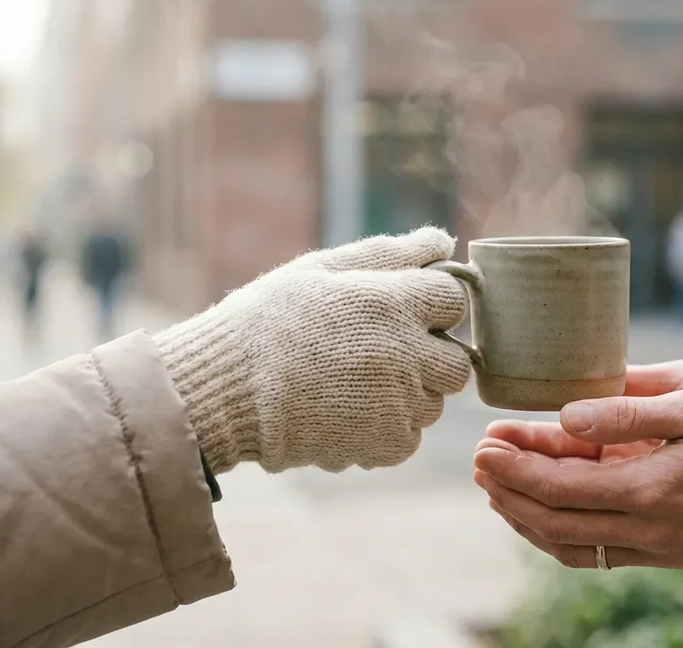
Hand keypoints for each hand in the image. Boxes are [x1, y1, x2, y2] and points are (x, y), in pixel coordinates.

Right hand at [156, 227, 472, 473]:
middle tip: (381, 355)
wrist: (225, 390)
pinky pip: (409, 435)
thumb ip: (390, 254)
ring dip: (408, 394)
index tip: (397, 311)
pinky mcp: (389, 444)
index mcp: (393, 301)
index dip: (430, 304)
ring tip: (353, 385)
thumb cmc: (267, 321)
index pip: (454, 298)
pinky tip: (345, 413)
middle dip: (430, 356)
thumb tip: (443, 239)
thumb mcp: (322, 270)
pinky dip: (386, 428)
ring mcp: (402, 402)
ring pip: (434, 401)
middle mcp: (408, 352)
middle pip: (457, 360)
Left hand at [473, 390, 682, 568]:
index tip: (485, 444)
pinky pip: (599, 553)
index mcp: (653, 490)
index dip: (516, 468)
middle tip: (479, 464)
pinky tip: (546, 512)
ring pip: (573, 546)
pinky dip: (562, 534)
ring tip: (498, 488)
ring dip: (529, 519)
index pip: (561, 487)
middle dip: (510, 493)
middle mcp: (650, 531)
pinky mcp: (669, 552)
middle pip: (556, 522)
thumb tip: (568, 415)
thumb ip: (629, 410)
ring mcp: (659, 548)